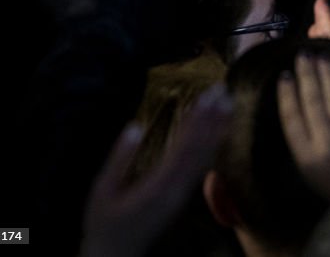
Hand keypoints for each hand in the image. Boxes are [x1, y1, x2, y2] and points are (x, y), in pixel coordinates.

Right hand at [80, 83, 232, 256]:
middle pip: (199, 148)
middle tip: (223, 90)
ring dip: (216, 129)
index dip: (198, 120)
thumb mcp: (102, 190)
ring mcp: (182, 194)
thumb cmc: (104, 223)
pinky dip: (210, 145)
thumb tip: (135, 126)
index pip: (184, 146)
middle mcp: (177, 189)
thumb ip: (119, 159)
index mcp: (159, 186)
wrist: (116, 255)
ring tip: (227, 104)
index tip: (207, 96)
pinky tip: (216, 131)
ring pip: (204, 157)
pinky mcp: (182, 196)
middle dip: (212, 118)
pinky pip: (200, 166)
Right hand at [277, 53, 329, 199]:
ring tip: (322, 55)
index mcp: (306, 157)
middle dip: (307, 75)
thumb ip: (306, 143)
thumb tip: (299, 107)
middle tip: (303, 54)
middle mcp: (325, 144)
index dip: (286, 95)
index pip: (291, 120)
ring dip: (328, 74)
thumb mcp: (312, 172)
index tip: (283, 75)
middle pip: (312, 103)